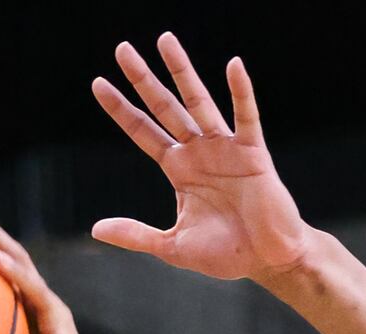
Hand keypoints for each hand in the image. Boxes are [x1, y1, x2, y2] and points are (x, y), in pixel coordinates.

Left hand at [91, 33, 312, 282]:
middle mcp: (199, 152)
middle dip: (143, 80)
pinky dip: (240, 92)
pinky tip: (233, 65)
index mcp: (179, 171)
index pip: (143, 132)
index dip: (121, 110)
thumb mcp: (173, 247)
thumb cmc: (227, 255)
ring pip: (199, 102)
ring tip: (164, 40)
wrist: (269, 261)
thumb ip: (136, 235)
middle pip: (164, 108)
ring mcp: (225, 149)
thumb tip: (96, 229)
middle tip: (122, 49)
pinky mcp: (252, 154)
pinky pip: (245, 117)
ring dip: (182, 72)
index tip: (98, 84)